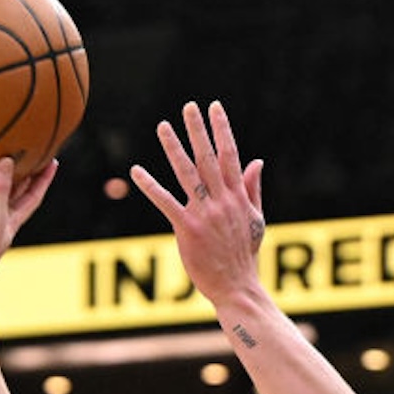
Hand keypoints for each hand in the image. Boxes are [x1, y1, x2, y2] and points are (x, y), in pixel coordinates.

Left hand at [129, 100, 267, 303]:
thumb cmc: (245, 255)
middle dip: (198, 130)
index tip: (215, 108)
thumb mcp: (256, 219)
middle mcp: (223, 200)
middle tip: (189, 106)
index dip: (222, 130)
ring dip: (174, 148)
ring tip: (163, 126)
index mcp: (239, 196)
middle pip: (209, 157)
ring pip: (188, 173)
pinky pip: (165, 202)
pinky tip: (136, 171)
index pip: (230, 155)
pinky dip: (150, 185)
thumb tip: (257, 160)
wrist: (237, 286)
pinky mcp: (187, 228)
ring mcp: (205, 214)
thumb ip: (252, 189)